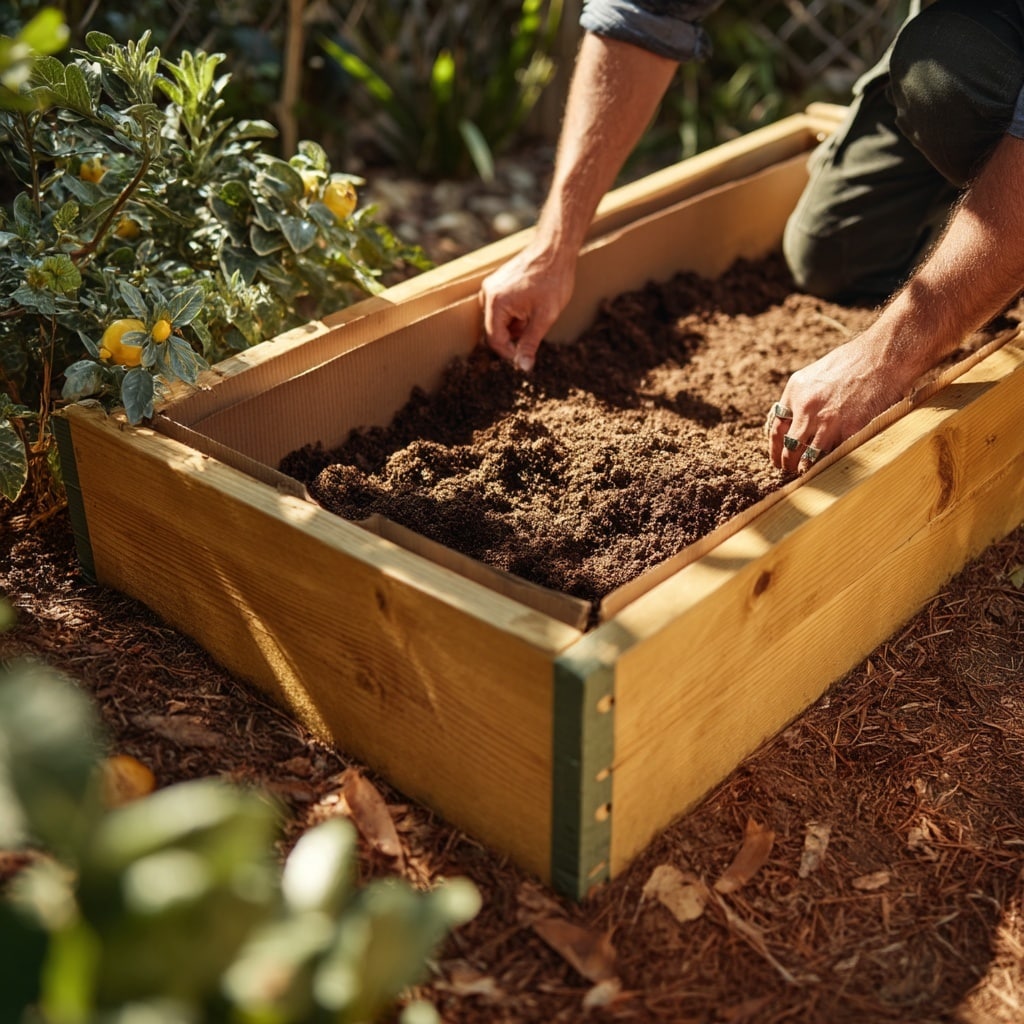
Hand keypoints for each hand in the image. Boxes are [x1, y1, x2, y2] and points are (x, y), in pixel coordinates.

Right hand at [479, 243, 575, 371]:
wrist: (555, 249)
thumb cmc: (553, 281)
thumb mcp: (544, 318)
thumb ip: (530, 344)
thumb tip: (523, 368)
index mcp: (496, 303)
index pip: (494, 340)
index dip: (510, 353)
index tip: (526, 356)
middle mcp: (487, 294)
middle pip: (494, 330)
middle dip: (514, 336)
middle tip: (535, 329)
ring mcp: (491, 286)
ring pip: (498, 320)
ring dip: (515, 325)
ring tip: (535, 314)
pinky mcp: (497, 282)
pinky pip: (500, 307)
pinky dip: (514, 313)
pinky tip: (531, 305)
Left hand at [767, 336, 906, 473]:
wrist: (883, 355)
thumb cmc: (853, 362)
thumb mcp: (815, 374)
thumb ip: (802, 398)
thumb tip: (794, 423)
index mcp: (796, 392)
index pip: (775, 429)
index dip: (774, 449)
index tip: (778, 459)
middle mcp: (807, 407)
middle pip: (789, 446)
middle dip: (787, 463)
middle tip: (789, 471)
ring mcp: (829, 421)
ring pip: (809, 456)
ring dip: (807, 467)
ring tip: (807, 473)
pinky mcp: (851, 430)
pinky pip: (836, 454)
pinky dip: (832, 462)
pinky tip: (830, 467)